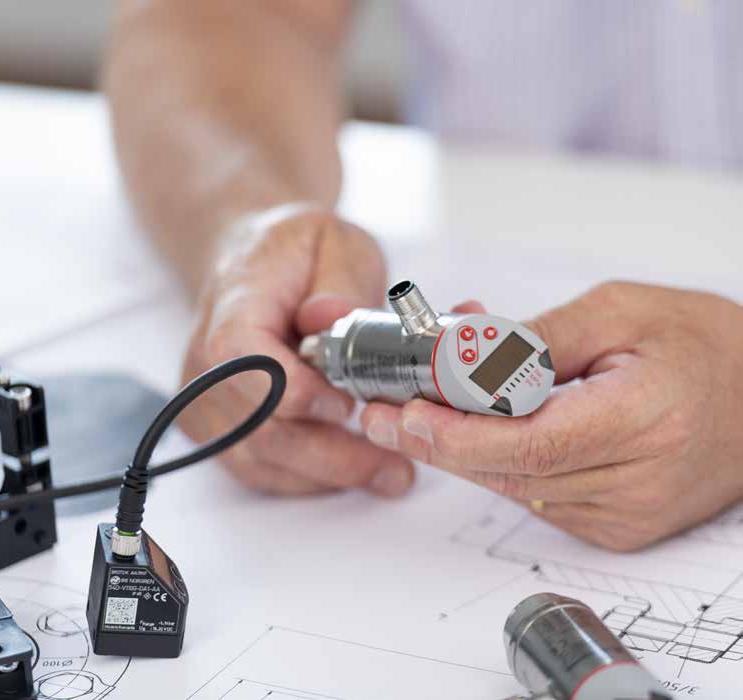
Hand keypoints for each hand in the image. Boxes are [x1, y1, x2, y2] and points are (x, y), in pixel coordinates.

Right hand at [180, 204, 413, 496]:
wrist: (251, 265)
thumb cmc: (296, 254)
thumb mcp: (335, 241)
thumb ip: (340, 278)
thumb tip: (331, 317)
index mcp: (233, 305)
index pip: (241, 357)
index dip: (291, 390)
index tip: (346, 405)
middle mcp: (205, 361)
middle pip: (257, 425)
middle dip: (331, 453)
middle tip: (396, 467)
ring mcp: (207, 400)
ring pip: (260, 458)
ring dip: (327, 474)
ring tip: (390, 474)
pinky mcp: (220, 427)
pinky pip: (259, 468)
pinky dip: (308, 477)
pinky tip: (351, 468)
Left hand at [361, 282, 742, 549]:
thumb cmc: (702, 344)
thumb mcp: (621, 310)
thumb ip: (538, 336)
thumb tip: (461, 353)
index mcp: (645, 420)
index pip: (531, 443)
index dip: (458, 432)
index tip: (403, 412)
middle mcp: (636, 481)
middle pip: (510, 472)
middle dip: (435, 442)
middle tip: (380, 414)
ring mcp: (626, 514)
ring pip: (514, 488)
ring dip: (458, 451)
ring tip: (410, 413)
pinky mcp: (617, 527)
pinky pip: (536, 496)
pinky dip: (496, 464)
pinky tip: (466, 432)